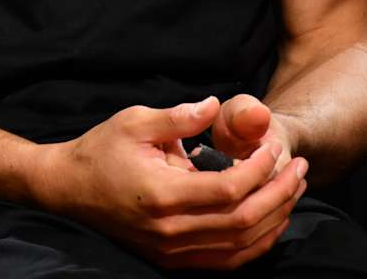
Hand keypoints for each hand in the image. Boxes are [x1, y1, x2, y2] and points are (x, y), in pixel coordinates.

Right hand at [34, 97, 306, 270]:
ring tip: (293, 190)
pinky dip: (256, 243)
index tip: (274, 146)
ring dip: (275, 218)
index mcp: (162, 194)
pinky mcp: (173, 259)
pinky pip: (227, 260)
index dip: (260, 169)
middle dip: (279, 193)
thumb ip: (179, 116)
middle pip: (243, 220)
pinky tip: (271, 219)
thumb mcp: (135, 121)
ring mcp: (173, 251)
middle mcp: (171, 231)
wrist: (68, 190)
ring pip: (241, 245)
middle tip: (299, 168)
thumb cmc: (101, 151)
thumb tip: (216, 106)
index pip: (229, 190)